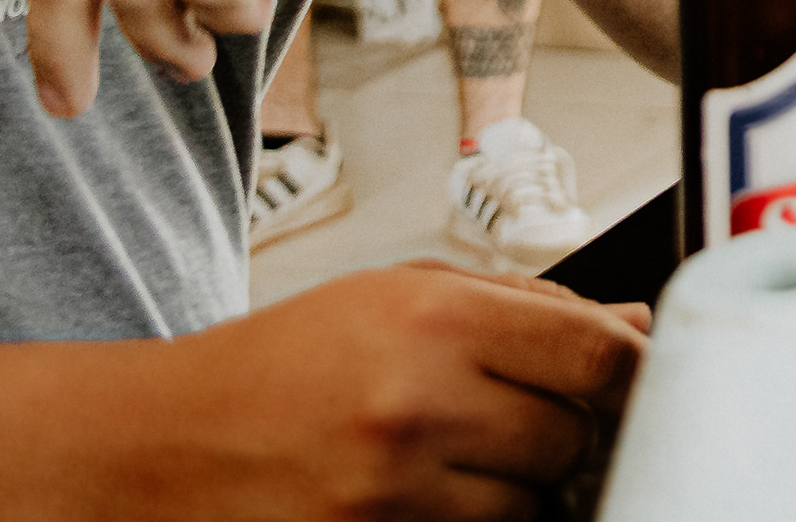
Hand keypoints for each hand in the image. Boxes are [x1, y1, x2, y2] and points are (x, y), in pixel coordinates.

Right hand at [131, 263, 645, 518]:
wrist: (158, 446)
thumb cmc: (285, 361)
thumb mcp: (400, 296)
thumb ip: (529, 308)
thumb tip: (637, 327)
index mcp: (434, 321)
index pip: (600, 356)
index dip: (634, 371)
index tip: (637, 378)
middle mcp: (415, 408)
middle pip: (571, 439)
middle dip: (561, 430)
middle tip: (509, 414)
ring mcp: (388, 495)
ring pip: (529, 506)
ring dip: (513, 486)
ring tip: (450, 453)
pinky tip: (426, 494)